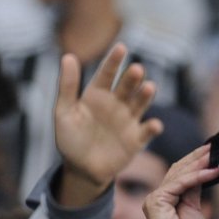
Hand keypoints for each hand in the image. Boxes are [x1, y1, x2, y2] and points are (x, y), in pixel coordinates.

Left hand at [54, 44, 161, 204]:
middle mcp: (115, 104)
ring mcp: (127, 120)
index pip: (107, 73)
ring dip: (145, 96)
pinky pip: (146, 132)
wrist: (81, 170)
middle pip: (126, 86)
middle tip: (136, 69)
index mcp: (97, 94)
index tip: (121, 48)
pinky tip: (154, 125)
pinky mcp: (135, 140)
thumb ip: (67, 86)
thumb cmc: (70, 140)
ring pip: (139, 104)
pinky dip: (152, 128)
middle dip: (132, 78)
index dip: (114, 61)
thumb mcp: (64, 112)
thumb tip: (68, 56)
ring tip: (149, 87)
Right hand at [142, 144, 218, 218]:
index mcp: (165, 201)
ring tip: (215, 155)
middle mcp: (158, 197)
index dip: (195, 163)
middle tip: (213, 148)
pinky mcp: (156, 200)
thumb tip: (202, 174)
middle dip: (197, 158)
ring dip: (199, 163)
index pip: (180, 175)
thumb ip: (194, 192)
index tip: (211, 153)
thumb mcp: (194, 211)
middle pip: (178, 170)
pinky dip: (197, 176)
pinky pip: (180, 183)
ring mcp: (155, 198)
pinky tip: (212, 172)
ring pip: (179, 174)